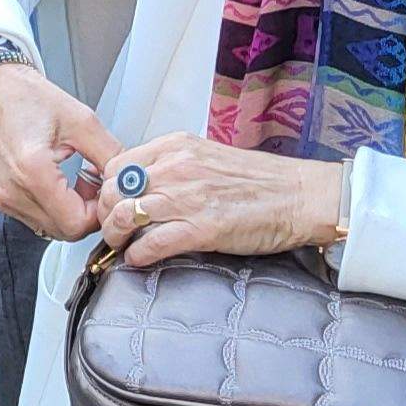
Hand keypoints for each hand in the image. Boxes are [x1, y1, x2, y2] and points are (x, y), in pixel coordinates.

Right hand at [0, 61, 123, 239]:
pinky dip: (53, 208)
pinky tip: (60, 183)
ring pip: (51, 228)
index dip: (99, 211)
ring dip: (70, 212)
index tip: (105, 191)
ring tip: (77, 182)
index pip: (77, 222)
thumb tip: (128, 180)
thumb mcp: (80, 119)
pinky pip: (36, 218)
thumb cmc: (26, 96)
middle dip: (87, 213)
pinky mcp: (0, 197)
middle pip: (65, 231)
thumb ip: (110, 155)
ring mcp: (3, 197)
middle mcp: (12, 190)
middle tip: (95, 186)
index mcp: (31, 170)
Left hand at [98, 132, 344, 267]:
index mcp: (176, 147)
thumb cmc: (261, 181)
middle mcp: (175, 168)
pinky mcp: (200, 229)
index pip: (116, 164)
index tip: (111, 203)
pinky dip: (137, 255)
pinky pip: (150, 244)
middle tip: (111, 228)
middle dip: (105, 213)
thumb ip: (173, 167)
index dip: (107, 188)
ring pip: (123, 216)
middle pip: (112, 190)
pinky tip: (140, 258)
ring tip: (122, 244)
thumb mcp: (207, 158)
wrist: (300, 196)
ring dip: (116, 236)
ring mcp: (186, 198)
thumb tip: (141, 186)